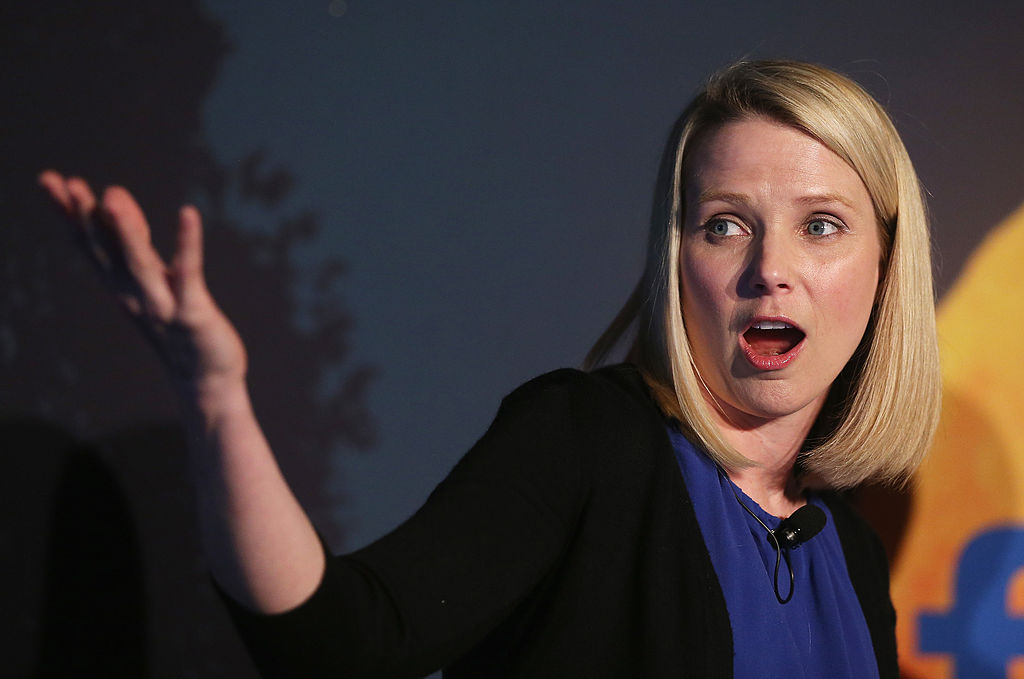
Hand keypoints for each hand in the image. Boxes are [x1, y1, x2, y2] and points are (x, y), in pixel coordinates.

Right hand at [39, 171, 247, 396]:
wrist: (204, 379)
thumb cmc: (177, 323)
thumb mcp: (151, 278)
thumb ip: (133, 241)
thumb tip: (112, 199)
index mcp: (121, 285)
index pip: (88, 244)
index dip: (68, 213)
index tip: (50, 180)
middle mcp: (133, 294)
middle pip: (105, 251)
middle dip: (85, 217)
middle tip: (66, 183)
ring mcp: (161, 304)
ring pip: (138, 263)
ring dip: (125, 230)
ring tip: (111, 196)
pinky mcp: (192, 312)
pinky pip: (188, 272)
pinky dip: (187, 242)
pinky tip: (188, 213)